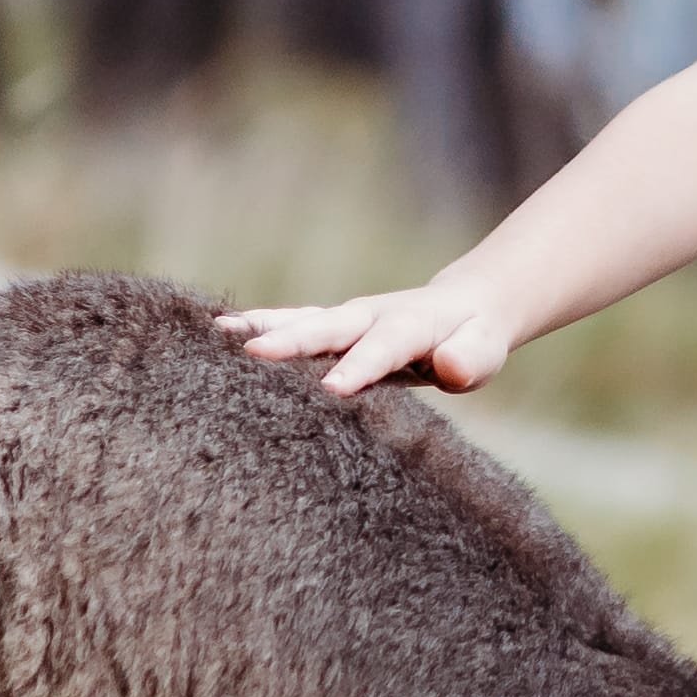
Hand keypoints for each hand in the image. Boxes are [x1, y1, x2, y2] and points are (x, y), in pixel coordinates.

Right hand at [216, 278, 512, 394]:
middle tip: (252, 353)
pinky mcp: (326, 327)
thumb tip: (451, 368)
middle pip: (328, 327)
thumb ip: (469, 359)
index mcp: (411, 325)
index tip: (332, 389)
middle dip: (292, 340)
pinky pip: (288, 325)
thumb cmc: (472, 339)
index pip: (385, 347)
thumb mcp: (484, 350)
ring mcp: (343, 319)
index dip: (360, 366)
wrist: (461, 307)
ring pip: (300, 320)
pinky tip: (211, 333)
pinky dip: (254, 326)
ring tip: (214, 334)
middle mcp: (369, 316)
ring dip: (260, 326)